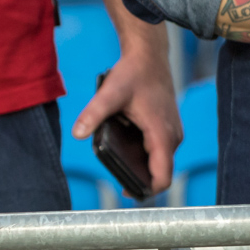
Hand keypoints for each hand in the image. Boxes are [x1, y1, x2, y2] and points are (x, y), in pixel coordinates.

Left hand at [72, 45, 182, 194]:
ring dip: (143, 167)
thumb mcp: (110, 93)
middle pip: (161, 172)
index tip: (128, 194)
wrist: (149, 56)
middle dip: (141, 180)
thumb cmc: (133, 74)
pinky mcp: (168, 127)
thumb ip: (93, 114)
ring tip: (121, 165)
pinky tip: (128, 149)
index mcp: (162, 133)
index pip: (163, 176)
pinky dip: (146, 155)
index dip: (148, 190)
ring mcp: (172, 132)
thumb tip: (77, 133)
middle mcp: (172, 136)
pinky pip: (160, 151)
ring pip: (161, 161)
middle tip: (118, 184)